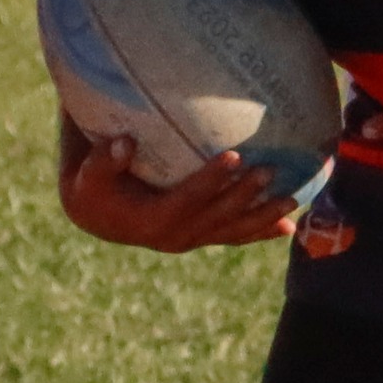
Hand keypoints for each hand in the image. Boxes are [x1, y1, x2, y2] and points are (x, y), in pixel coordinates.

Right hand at [60, 137, 295, 252]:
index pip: (188, 199)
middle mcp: (176, 237)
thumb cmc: (93, 187)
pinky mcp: (199, 238)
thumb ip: (103, 160)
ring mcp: (191, 240)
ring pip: (232, 231)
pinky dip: (259, 232)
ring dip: (263, 217)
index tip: (234, 156)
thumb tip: (122, 142)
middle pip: (218, 216)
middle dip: (246, 195)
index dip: (211, 180)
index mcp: (154, 221)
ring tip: (293, 201)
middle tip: (271, 170)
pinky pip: (233, 237)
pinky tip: (287, 227)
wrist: (97, 217)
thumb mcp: (89, 175)